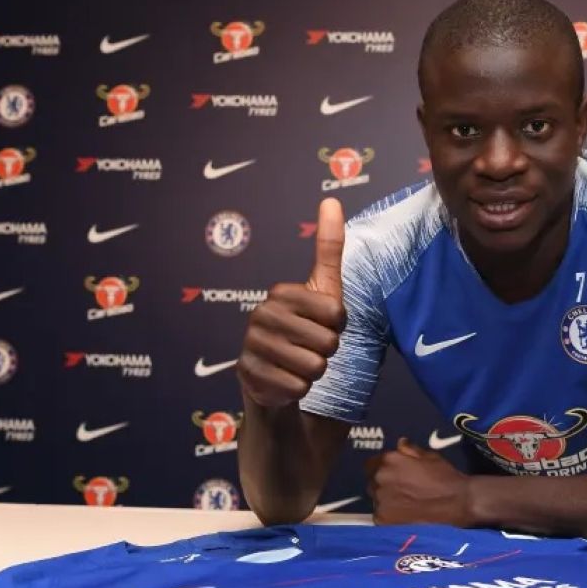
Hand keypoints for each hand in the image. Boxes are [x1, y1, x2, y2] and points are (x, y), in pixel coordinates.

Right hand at [238, 198, 346, 406]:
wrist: (274, 375)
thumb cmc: (304, 327)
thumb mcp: (322, 288)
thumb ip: (328, 246)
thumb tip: (332, 199)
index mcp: (281, 292)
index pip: (337, 313)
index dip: (339, 325)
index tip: (322, 323)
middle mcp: (261, 314)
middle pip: (328, 342)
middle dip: (327, 351)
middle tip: (309, 346)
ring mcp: (252, 345)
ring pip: (314, 367)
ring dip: (314, 371)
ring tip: (297, 362)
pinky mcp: (248, 376)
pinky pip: (297, 387)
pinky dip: (298, 388)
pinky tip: (284, 379)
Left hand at [367, 438, 473, 525]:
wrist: (458, 502)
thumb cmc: (445, 477)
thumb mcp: (430, 456)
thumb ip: (410, 450)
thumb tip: (399, 443)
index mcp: (389, 460)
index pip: (372, 463)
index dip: (382, 468)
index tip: (392, 474)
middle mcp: (380, 478)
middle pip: (372, 481)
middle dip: (383, 483)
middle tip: (400, 490)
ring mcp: (380, 500)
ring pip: (376, 499)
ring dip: (386, 499)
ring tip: (404, 504)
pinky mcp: (383, 520)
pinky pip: (380, 515)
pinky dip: (389, 515)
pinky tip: (404, 516)